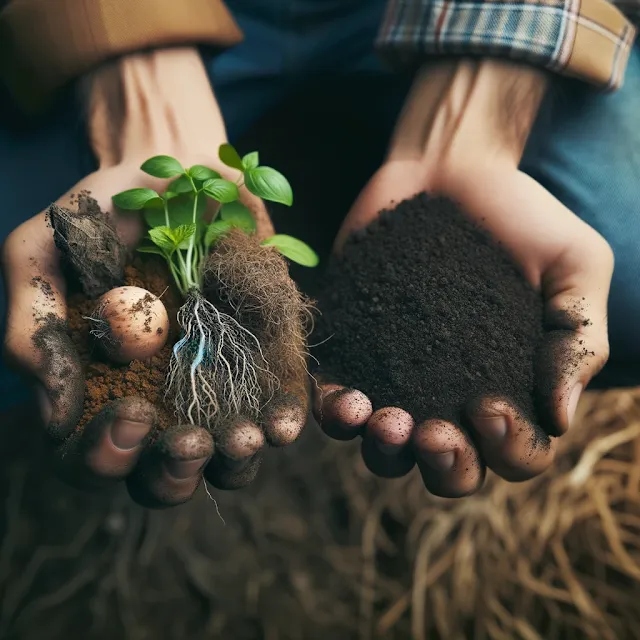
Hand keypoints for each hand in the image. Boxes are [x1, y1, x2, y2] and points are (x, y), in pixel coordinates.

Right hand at [2, 49, 306, 506]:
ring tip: (243, 436)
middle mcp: (162, 403)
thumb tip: (55, 413)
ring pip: (227, 459)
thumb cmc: (103, 212)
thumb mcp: (44, 252)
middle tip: (189, 442)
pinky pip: (280, 409)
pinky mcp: (268, 362)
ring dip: (235, 460)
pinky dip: (285, 423)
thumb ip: (33, 325)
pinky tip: (285, 421)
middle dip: (174, 472)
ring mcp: (220, 387)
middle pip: (164, 475)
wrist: (178, 172)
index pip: (97, 456)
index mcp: (101, 391)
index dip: (108, 455)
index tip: (131, 415)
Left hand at [314, 60, 611, 495]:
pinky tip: (342, 397)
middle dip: (442, 466)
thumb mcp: (573, 267)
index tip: (489, 405)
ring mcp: (398, 379)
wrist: (451, 171)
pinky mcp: (354, 350)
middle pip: (448, 469)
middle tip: (432, 433)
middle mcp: (453, 397)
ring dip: (383, 450)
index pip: (517, 454)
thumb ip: (575, 338)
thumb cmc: (520, 217)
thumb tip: (559, 418)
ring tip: (383, 419)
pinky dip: (335, 413)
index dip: (507, 448)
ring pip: (386, 449)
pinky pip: (336, 401)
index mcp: (513, 390)